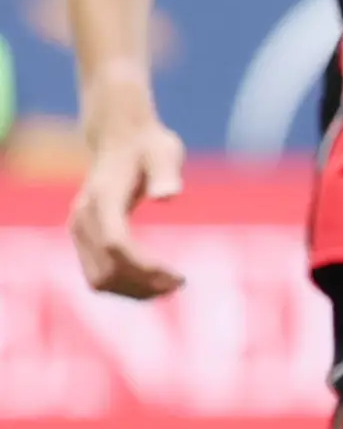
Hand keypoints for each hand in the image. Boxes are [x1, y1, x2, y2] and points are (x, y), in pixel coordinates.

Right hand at [69, 97, 185, 298]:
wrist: (120, 136)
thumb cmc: (149, 145)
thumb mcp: (164, 151)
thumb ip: (166, 172)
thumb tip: (168, 196)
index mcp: (103, 198)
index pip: (117, 245)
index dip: (145, 268)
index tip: (178, 276)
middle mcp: (83, 218)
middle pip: (106, 272)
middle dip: (143, 285)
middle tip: (179, 283)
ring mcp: (78, 229)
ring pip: (99, 281)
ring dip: (134, 292)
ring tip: (170, 285)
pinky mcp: (82, 237)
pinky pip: (98, 276)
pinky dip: (125, 286)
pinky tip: (155, 281)